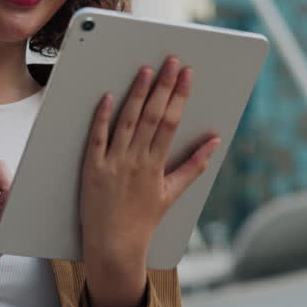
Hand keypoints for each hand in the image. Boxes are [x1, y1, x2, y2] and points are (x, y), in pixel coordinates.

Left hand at [79, 57, 220, 269]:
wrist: (114, 246)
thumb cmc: (143, 220)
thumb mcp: (172, 194)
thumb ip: (194, 166)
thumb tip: (214, 142)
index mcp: (156, 165)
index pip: (171, 122)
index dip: (180, 96)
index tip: (188, 74)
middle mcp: (136, 161)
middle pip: (152, 116)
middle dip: (164, 86)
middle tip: (172, 60)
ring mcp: (113, 164)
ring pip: (127, 122)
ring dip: (137, 94)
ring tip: (146, 70)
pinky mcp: (92, 169)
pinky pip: (97, 139)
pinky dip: (102, 117)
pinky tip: (109, 96)